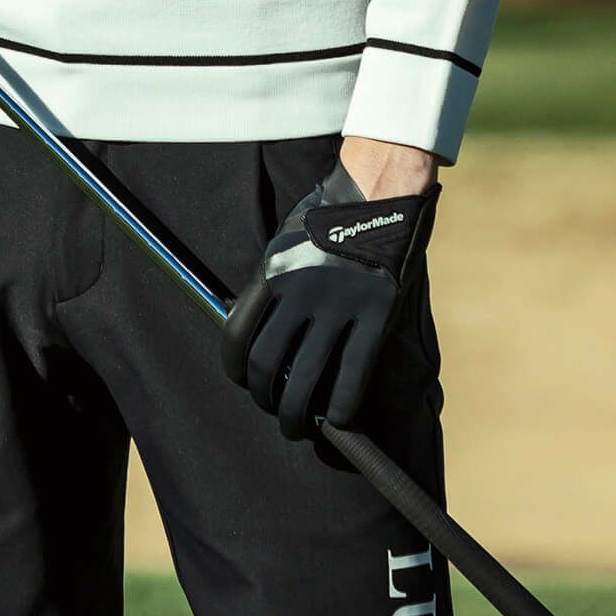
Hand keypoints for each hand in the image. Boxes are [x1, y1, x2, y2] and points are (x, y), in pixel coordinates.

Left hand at [220, 156, 440, 446]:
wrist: (379, 189)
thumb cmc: (328, 215)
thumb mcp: (285, 240)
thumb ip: (270, 282)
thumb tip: (253, 326)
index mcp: (272, 272)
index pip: (236, 337)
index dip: (236, 370)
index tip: (245, 381)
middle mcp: (299, 291)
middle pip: (266, 366)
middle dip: (266, 398)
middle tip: (276, 409)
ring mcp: (338, 304)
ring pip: (304, 379)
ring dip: (297, 414)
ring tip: (300, 426)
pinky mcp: (374, 314)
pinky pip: (352, 375)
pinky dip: (341, 407)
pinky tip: (339, 419)